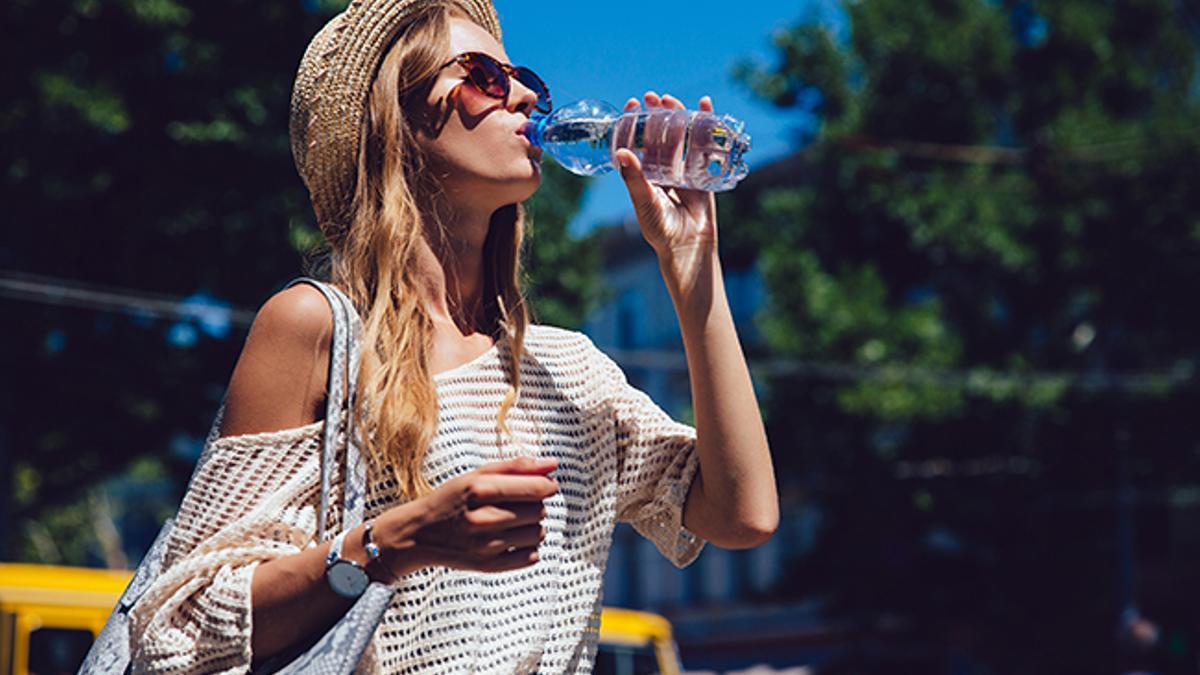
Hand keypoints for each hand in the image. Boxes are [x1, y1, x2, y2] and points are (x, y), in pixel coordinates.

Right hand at [373, 456, 558, 577]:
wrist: (418, 534)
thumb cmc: (450, 500)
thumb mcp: (477, 475)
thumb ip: (517, 467)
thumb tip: (554, 464)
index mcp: (480, 490)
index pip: (537, 488)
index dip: (547, 485)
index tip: (544, 485)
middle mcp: (484, 518)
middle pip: (540, 510)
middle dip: (535, 505)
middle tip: (516, 504)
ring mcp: (486, 545)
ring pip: (538, 534)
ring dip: (533, 526)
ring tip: (512, 522)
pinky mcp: (489, 566)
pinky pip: (531, 557)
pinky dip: (528, 548)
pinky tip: (511, 539)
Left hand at [616, 91, 718, 259]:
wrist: (689, 246)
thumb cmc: (661, 229)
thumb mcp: (645, 201)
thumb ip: (634, 178)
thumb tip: (621, 151)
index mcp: (644, 174)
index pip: (637, 142)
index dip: (633, 123)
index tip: (631, 105)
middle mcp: (662, 169)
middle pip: (658, 134)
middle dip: (655, 115)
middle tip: (651, 96)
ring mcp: (683, 169)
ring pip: (680, 136)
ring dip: (676, 116)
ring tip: (670, 99)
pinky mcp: (703, 171)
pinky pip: (704, 144)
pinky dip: (705, 125)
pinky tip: (704, 105)